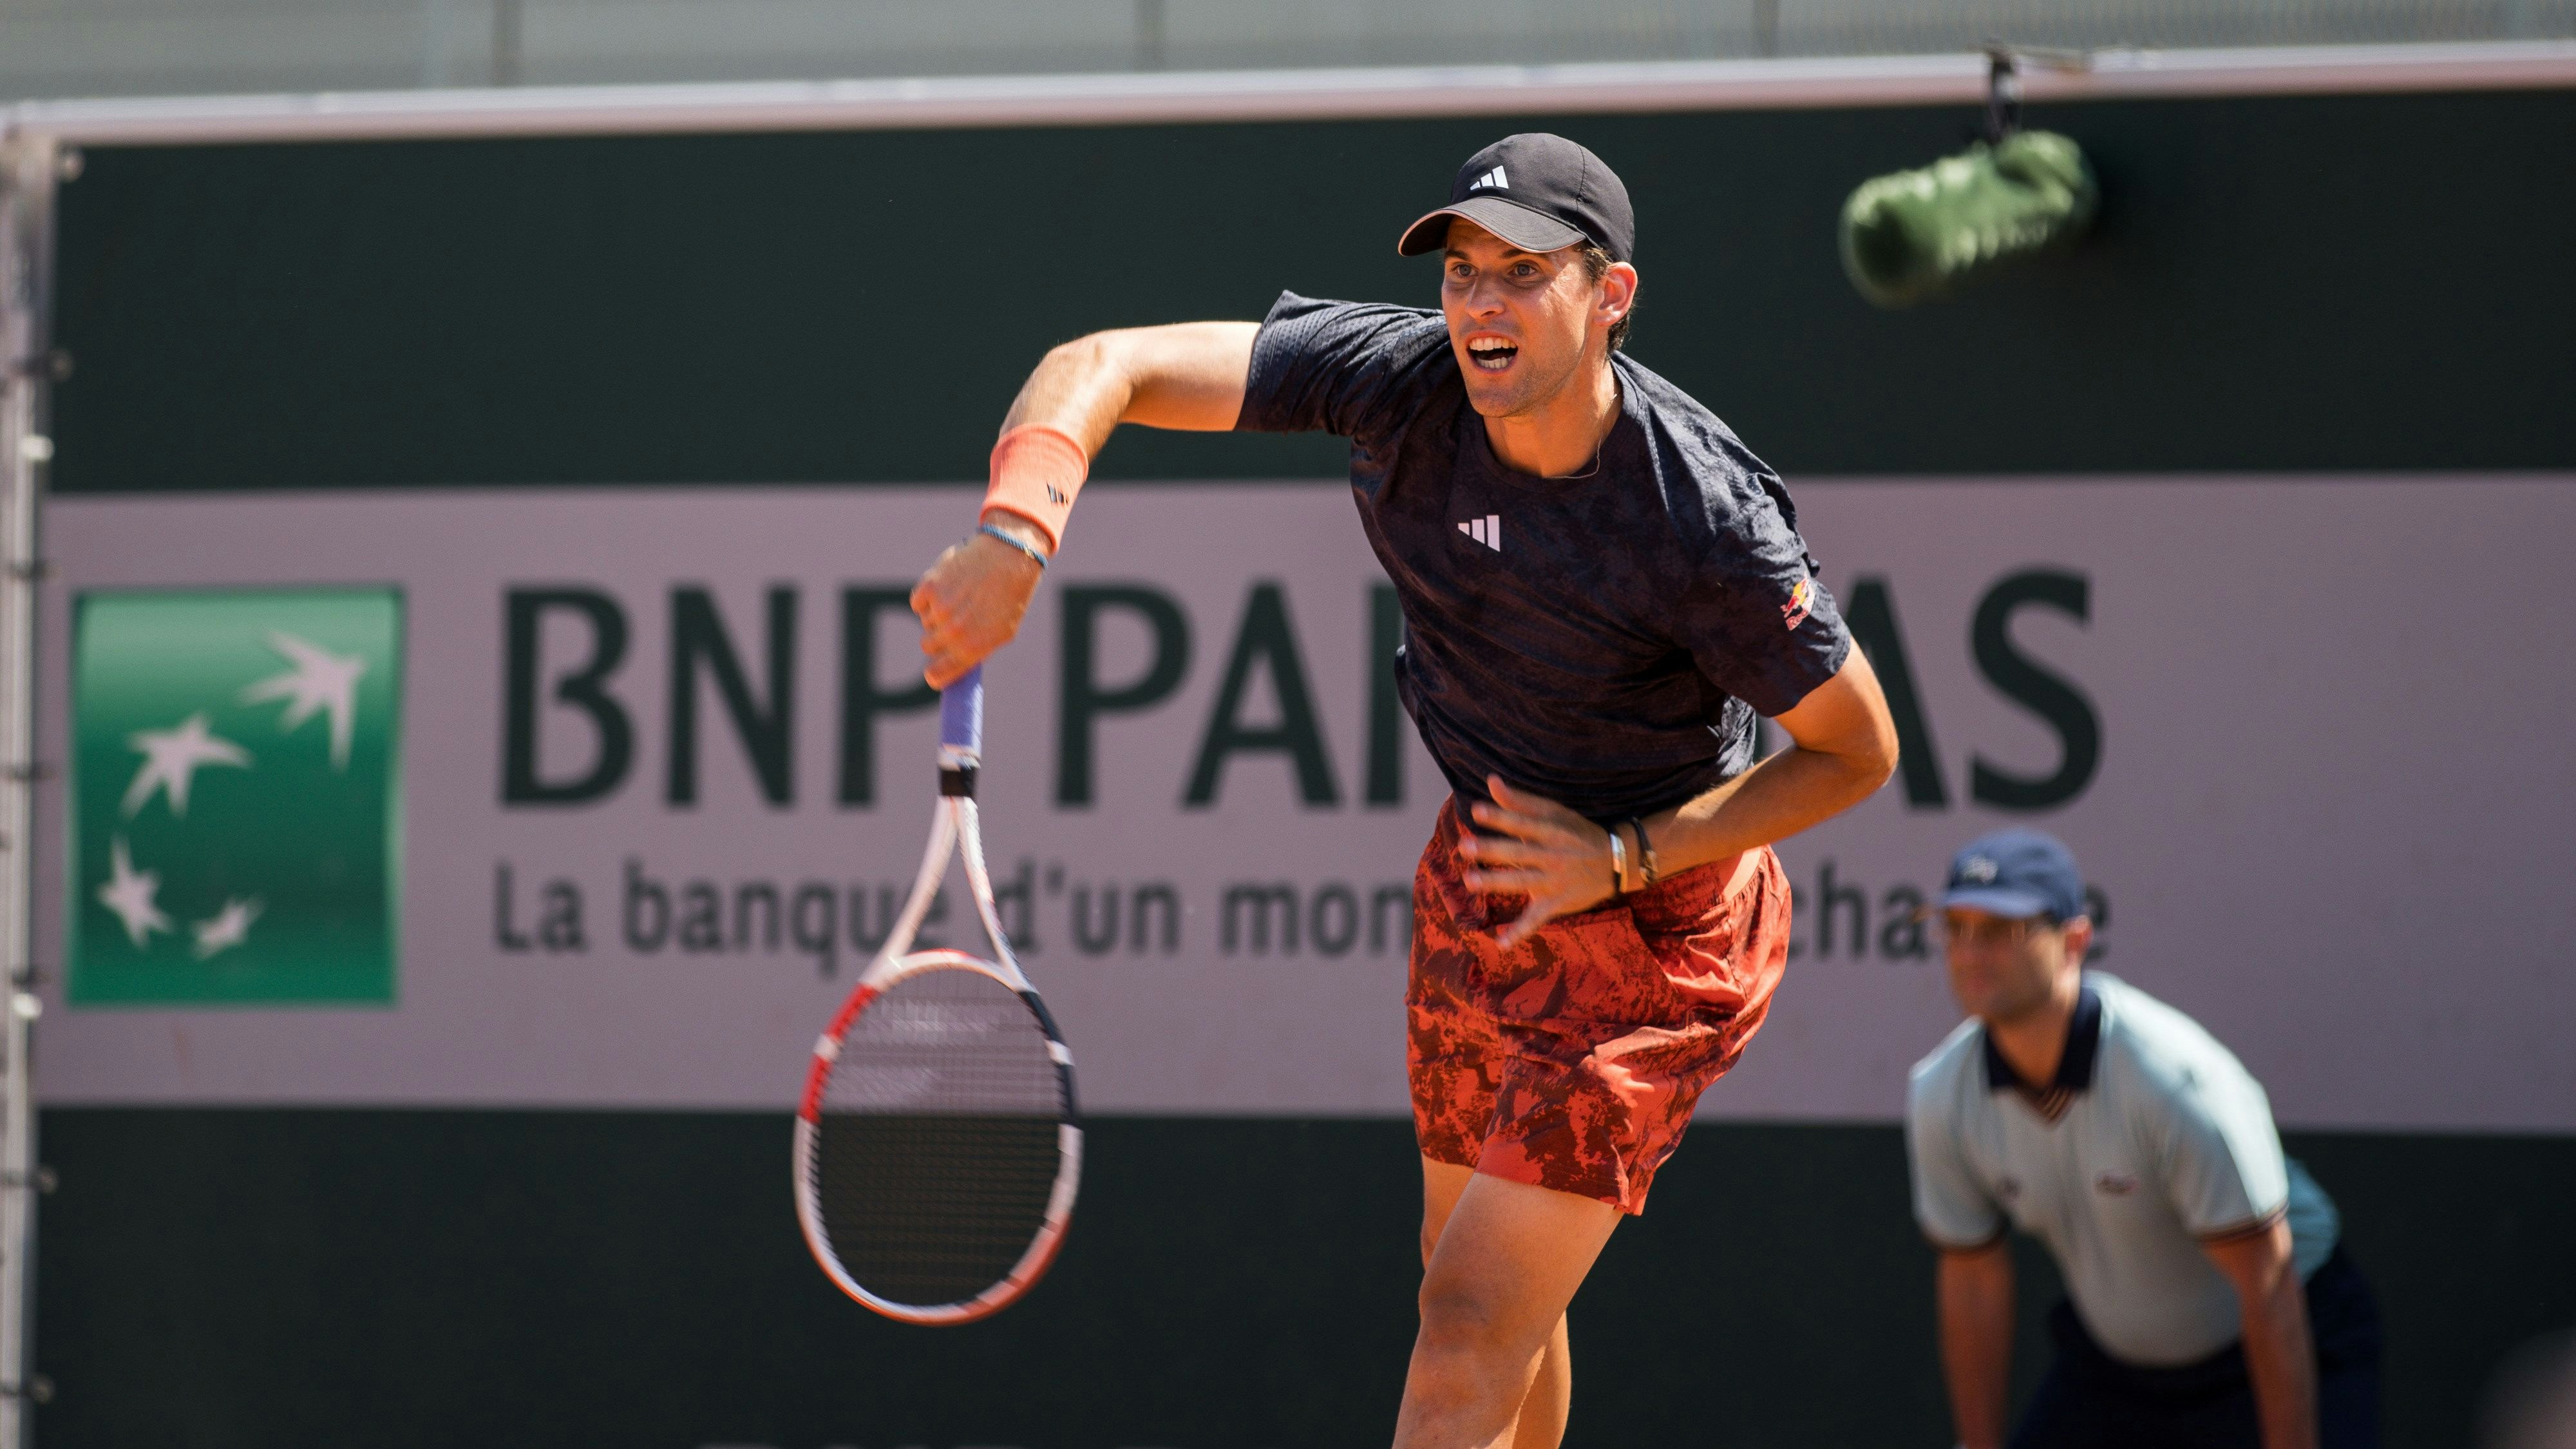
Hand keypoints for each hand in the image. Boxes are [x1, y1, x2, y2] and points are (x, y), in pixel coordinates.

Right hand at [911, 528, 1043, 687]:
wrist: (1010, 556)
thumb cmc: (1009, 597)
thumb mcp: (1001, 632)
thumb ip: (976, 652)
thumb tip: (952, 667)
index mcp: (973, 648)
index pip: (937, 674)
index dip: (934, 674)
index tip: (932, 672)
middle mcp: (954, 632)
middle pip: (927, 645)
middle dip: (938, 637)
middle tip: (955, 620)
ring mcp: (940, 609)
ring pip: (925, 622)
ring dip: (937, 613)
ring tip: (961, 596)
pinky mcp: (930, 587)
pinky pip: (918, 603)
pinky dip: (928, 596)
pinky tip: (950, 585)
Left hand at [1460, 776, 1618, 949]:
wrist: (1617, 861)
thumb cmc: (1578, 832)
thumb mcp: (1555, 813)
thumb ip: (1521, 801)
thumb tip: (1491, 781)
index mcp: (1553, 832)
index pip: (1523, 823)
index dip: (1501, 817)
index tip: (1476, 811)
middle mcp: (1554, 857)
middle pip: (1519, 853)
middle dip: (1492, 851)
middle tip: (1464, 846)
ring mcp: (1555, 883)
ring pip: (1523, 883)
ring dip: (1496, 883)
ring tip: (1470, 880)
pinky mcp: (1557, 904)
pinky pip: (1536, 920)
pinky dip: (1520, 933)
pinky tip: (1500, 943)